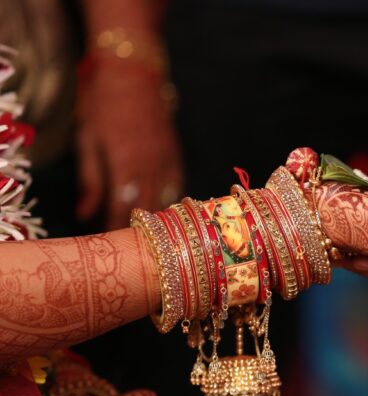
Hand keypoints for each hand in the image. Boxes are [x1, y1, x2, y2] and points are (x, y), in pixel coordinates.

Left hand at [75, 62, 182, 228]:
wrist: (133, 73)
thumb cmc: (103, 104)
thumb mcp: (87, 139)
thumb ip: (89, 180)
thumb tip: (84, 213)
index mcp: (125, 163)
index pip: (121, 208)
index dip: (115, 228)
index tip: (109, 243)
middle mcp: (150, 166)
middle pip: (146, 209)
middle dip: (136, 230)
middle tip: (127, 246)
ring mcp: (167, 161)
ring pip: (166, 202)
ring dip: (156, 220)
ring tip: (146, 237)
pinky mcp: (177, 155)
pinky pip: (179, 187)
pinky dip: (172, 203)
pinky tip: (167, 214)